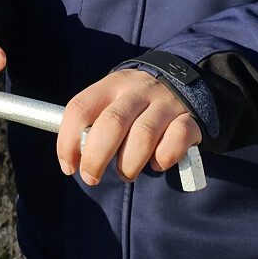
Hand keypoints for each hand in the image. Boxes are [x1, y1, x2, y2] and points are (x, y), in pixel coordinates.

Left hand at [58, 73, 202, 185]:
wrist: (187, 81)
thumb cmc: (138, 102)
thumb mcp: (114, 99)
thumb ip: (95, 121)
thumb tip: (73, 157)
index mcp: (113, 84)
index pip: (80, 108)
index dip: (68, 141)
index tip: (69, 166)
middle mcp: (138, 90)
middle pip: (112, 123)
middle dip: (96, 158)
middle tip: (91, 177)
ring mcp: (166, 103)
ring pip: (143, 136)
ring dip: (128, 164)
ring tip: (125, 173)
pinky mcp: (189, 119)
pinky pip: (175, 142)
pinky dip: (163, 159)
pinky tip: (157, 163)